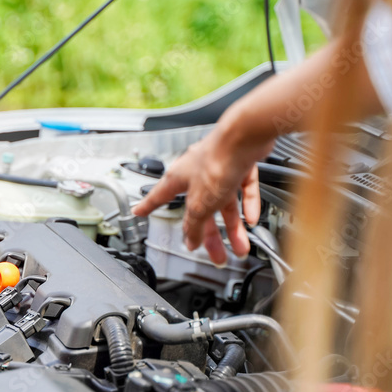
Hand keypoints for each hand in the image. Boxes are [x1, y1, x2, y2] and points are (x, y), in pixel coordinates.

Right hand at [133, 123, 271, 264]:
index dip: (148, 207)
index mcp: (179, 178)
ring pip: (224, 203)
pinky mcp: (241, 164)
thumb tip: (190, 240)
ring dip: (233, 227)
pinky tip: (252, 218)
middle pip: (200, 210)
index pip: (159, 197)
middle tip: (215, 254)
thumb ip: (194, 224)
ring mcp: (219, 168)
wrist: (245, 137)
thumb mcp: (200, 203)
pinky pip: (243, 189)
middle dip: (210, 235)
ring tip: (240, 246)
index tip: (139, 212)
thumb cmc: (217, 160)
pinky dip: (247, 205)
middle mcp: (197, 172)